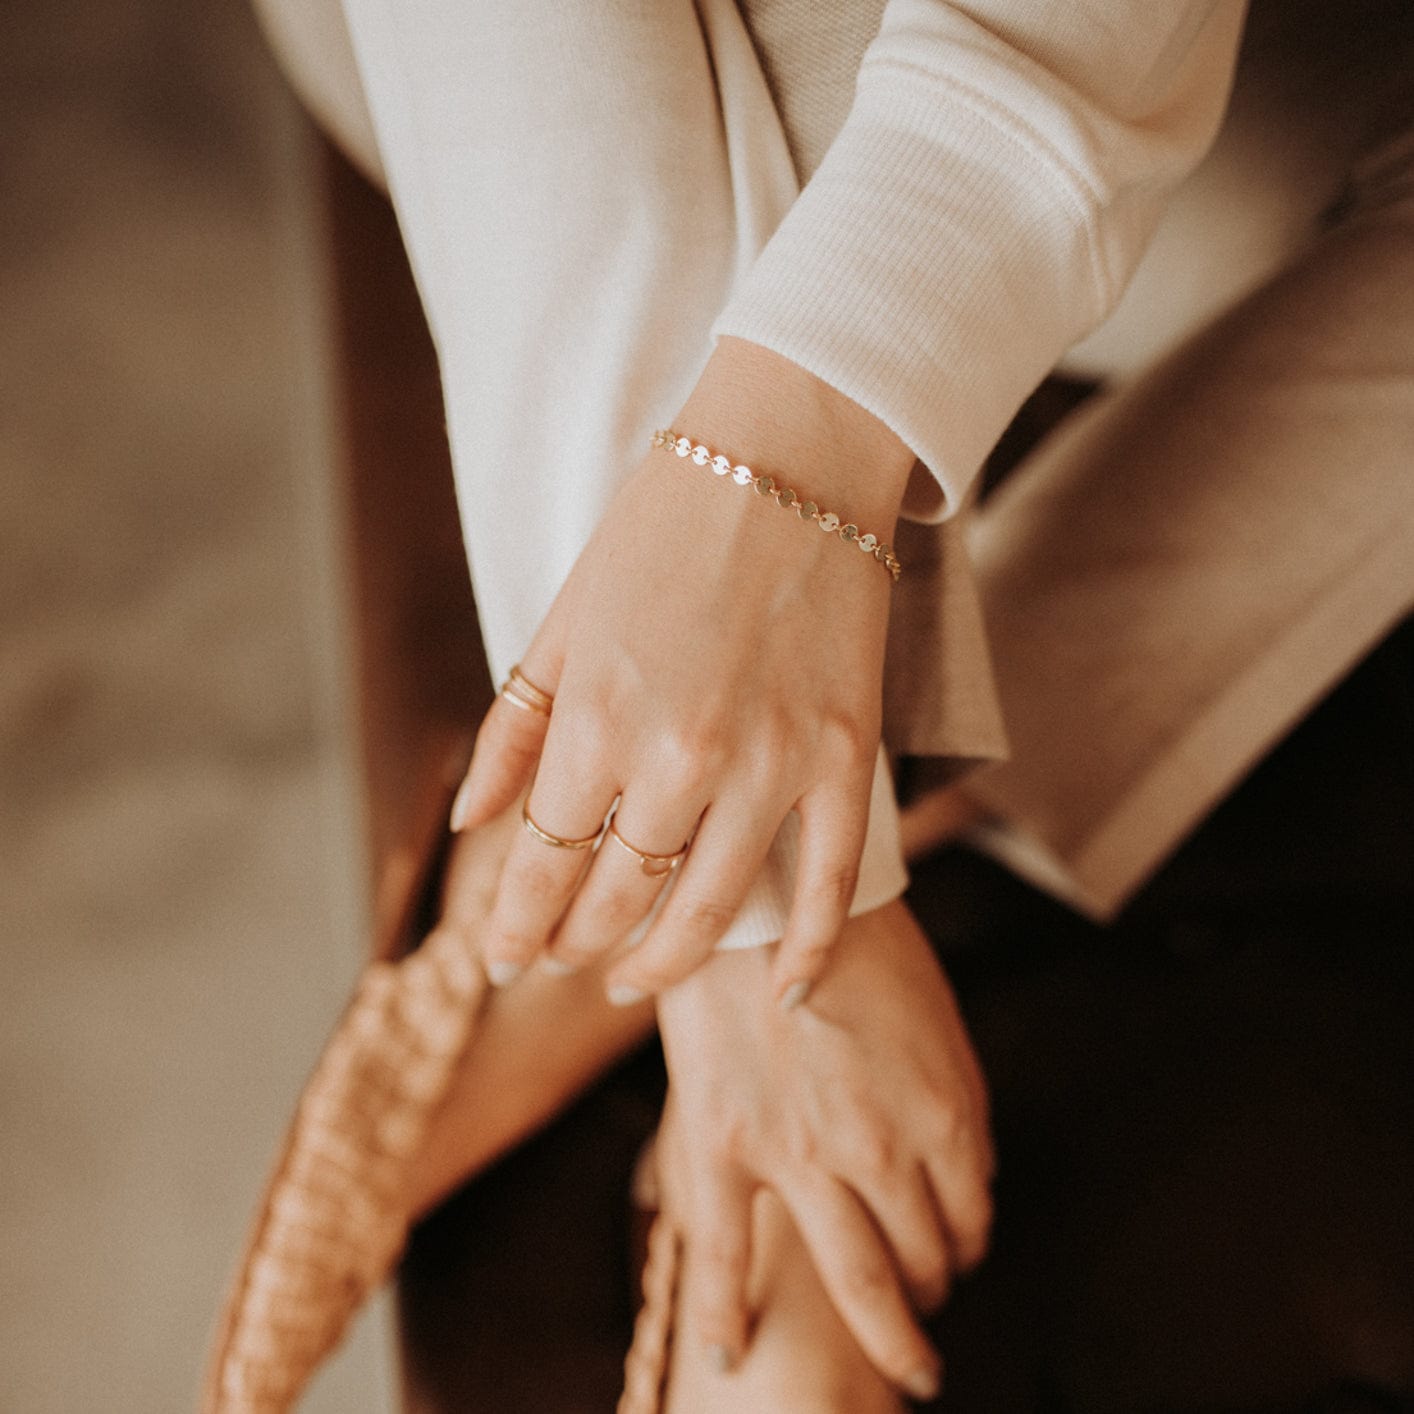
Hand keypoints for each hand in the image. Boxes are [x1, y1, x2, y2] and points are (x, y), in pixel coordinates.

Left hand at [449, 337, 916, 1002]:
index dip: (514, 923)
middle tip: (560, 960)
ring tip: (632, 979)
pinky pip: (827, 882)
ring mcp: (773, 763)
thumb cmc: (662, 526)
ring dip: (661, 962)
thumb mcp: (563, 617)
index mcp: (597, 716)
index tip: (500, 959)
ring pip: (711, 911)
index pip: (542, 862)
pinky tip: (780, 991)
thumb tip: (471, 823)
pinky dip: (805, 948)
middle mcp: (680, 756)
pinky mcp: (844, 757)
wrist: (790, 456)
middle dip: (574, 944)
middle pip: (617, 898)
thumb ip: (513, 729)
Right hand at [654, 900, 994, 1397]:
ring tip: (894, 1363)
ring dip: (886, 1334)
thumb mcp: (939, 1019)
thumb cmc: (859, 944)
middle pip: (922, 1259)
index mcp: (943, 1114)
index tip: (955, 1257)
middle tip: (926, 1313)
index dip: (966, 1246)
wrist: (768, 891)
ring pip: (858, 1282)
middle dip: (931, 1294)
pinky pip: (724, 1253)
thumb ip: (959, 1104)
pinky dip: (724, 1316)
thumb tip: (969, 1179)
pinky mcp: (724, 1144)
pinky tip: (729, 1353)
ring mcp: (800, 1155)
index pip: (971, 1218)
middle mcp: (880, 1150)